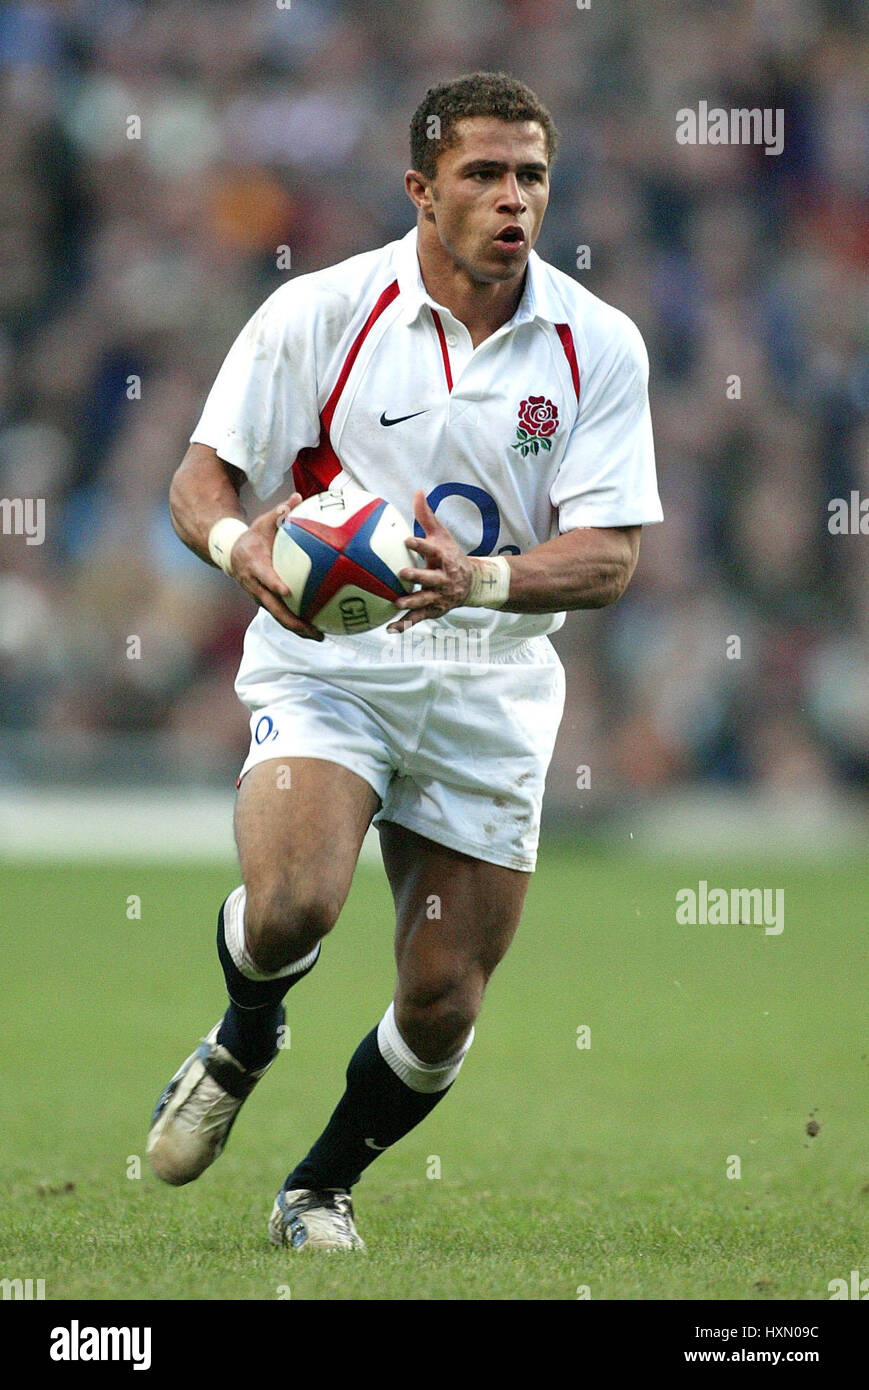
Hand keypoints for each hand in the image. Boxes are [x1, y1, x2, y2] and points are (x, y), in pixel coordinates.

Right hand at [230, 492, 323, 640]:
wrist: (231, 555)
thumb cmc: (254, 536)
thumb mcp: (263, 522)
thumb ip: (280, 513)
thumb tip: (297, 497)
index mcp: (254, 566)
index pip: (265, 577)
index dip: (275, 584)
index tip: (288, 590)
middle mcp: (256, 586)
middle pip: (273, 608)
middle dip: (292, 621)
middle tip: (312, 628)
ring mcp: (260, 597)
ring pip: (278, 617)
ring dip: (298, 629)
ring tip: (320, 636)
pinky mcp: (266, 603)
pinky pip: (283, 615)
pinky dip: (299, 624)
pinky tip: (319, 628)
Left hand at [387, 490, 473, 631]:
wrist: (472, 584)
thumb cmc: (450, 555)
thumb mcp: (442, 535)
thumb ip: (427, 517)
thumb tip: (417, 492)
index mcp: (444, 558)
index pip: (433, 551)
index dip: (421, 545)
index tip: (407, 540)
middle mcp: (444, 579)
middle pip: (432, 579)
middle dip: (419, 576)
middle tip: (403, 573)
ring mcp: (440, 597)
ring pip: (426, 601)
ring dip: (412, 604)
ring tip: (397, 603)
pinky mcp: (434, 610)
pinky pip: (418, 619)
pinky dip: (405, 625)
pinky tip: (389, 630)